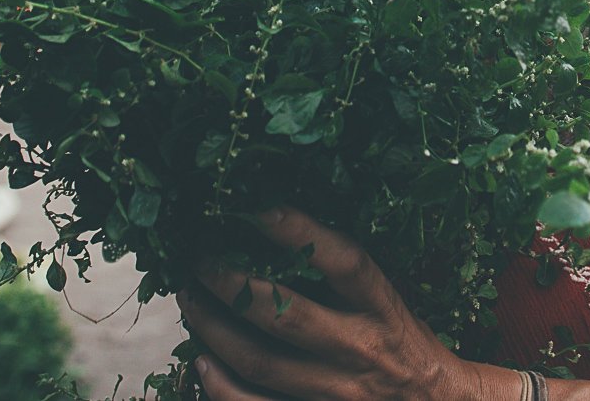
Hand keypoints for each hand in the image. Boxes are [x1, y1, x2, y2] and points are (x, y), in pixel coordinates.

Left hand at [176, 207, 515, 400]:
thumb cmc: (399, 340)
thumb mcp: (384, 298)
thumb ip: (341, 272)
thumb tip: (273, 226)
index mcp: (382, 306)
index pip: (344, 261)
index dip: (299, 231)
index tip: (252, 207)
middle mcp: (360, 348)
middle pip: (285, 314)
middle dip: (230, 282)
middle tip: (199, 260)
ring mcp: (337, 392)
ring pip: (260, 362)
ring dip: (213, 328)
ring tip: (191, 299)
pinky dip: (220, 385)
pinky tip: (201, 360)